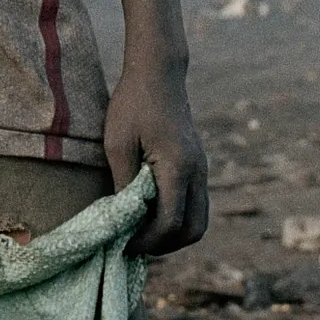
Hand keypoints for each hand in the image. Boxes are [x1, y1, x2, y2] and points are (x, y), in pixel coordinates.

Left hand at [102, 57, 208, 256]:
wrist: (159, 74)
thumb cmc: (133, 104)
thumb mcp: (118, 144)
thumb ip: (123, 184)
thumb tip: (122, 219)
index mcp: (178, 168)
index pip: (171, 223)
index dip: (147, 241)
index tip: (123, 243)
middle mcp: (197, 172)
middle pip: (193, 230)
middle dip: (164, 245)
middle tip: (134, 243)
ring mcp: (201, 170)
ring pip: (199, 221)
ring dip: (173, 234)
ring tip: (142, 231)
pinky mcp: (197, 166)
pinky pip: (195, 205)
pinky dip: (178, 218)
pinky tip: (150, 212)